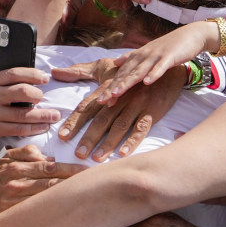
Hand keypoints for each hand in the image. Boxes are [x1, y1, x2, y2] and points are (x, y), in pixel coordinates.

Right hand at [0, 68, 60, 148]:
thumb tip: (20, 80)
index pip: (14, 73)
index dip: (33, 74)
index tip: (44, 77)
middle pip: (23, 93)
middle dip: (39, 95)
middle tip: (44, 98)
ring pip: (24, 115)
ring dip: (43, 115)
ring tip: (54, 116)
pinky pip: (17, 130)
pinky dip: (33, 129)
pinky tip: (42, 127)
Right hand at [0, 145, 86, 225]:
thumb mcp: (6, 156)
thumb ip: (27, 153)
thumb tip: (48, 157)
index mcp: (19, 167)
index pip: (52, 168)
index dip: (72, 170)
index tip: (88, 171)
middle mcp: (17, 184)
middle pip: (53, 185)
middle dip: (74, 185)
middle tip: (95, 185)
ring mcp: (13, 202)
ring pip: (45, 201)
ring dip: (66, 200)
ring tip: (85, 199)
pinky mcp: (8, 216)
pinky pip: (32, 216)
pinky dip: (48, 216)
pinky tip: (63, 217)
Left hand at [53, 61, 184, 160]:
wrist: (169, 69)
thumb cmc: (136, 71)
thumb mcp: (109, 68)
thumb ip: (84, 72)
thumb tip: (56, 72)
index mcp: (108, 88)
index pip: (88, 106)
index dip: (75, 121)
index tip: (63, 136)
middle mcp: (121, 97)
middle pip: (101, 119)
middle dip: (89, 137)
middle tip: (78, 154)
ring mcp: (137, 104)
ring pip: (119, 126)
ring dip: (107, 143)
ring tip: (96, 158)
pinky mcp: (152, 111)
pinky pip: (140, 128)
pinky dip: (132, 141)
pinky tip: (123, 153)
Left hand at [95, 22, 212, 102]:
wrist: (191, 35)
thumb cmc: (169, 46)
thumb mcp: (148, 52)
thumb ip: (131, 58)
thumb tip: (115, 63)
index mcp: (138, 56)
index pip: (121, 74)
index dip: (110, 87)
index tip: (100, 100)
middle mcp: (144, 56)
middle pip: (126, 74)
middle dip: (114, 87)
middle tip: (102, 100)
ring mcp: (156, 56)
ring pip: (139, 71)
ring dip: (128, 82)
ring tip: (117, 93)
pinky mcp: (169, 57)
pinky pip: (160, 67)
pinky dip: (154, 74)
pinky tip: (148, 82)